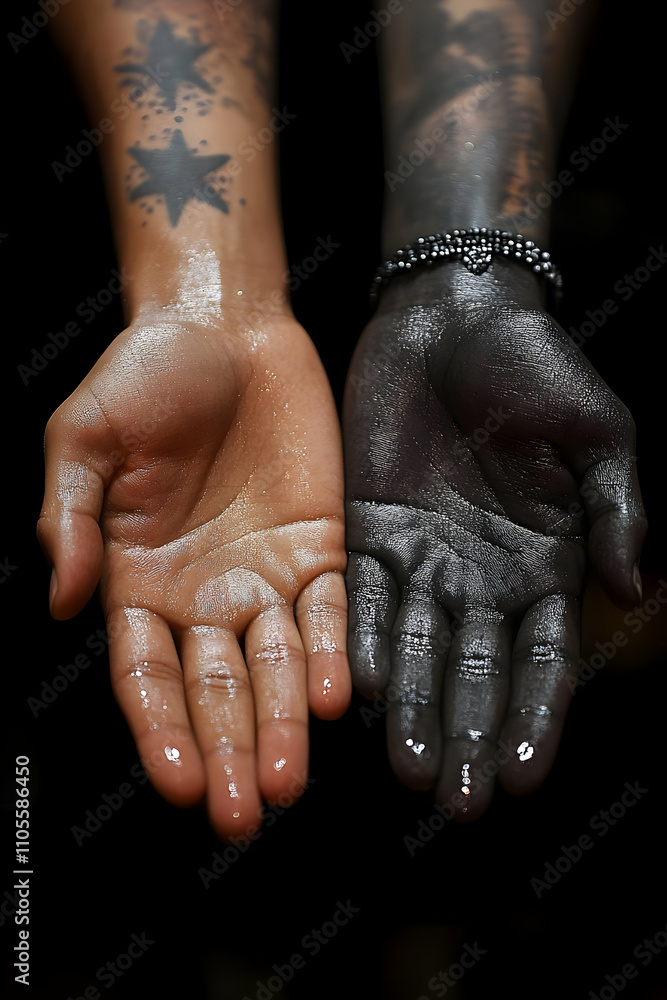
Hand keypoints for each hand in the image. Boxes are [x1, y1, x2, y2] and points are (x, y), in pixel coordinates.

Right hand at [38, 310, 349, 837]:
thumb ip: (69, 520)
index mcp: (137, 579)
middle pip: (215, 687)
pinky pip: (331, 611)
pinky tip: (332, 698)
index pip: (147, 673)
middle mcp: (204, 593)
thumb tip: (62, 601)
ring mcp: (265, 574)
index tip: (175, 780)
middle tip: (238, 815)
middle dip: (225, 750)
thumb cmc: (142, 374)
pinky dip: (333, 654)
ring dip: (280, 725)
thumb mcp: (82, 438)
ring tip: (286, 782)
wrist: (223, 325)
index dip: (158, 727)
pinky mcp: (319, 546)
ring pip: (275, 666)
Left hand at [343, 265, 645, 819]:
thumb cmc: (538, 366)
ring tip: (406, 768)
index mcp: (547, 562)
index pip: (543, 660)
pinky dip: (361, 642)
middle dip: (467, 736)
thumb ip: (615, 510)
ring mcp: (422, 557)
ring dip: (412, 710)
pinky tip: (356, 690)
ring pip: (417, 649)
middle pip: (476, 672)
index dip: (535, 718)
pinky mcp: (366, 529)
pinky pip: (362, 597)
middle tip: (455, 800)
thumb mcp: (598, 430)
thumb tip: (632, 589)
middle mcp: (483, 576)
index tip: (521, 775)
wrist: (454, 315)